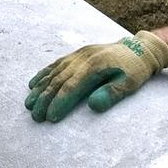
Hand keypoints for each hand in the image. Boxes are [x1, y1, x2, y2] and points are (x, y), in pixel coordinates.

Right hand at [25, 31, 167, 121]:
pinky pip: (55, 64)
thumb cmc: (135, 70)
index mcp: (95, 66)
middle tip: (35, 116)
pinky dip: (43, 74)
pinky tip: (32, 84)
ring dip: (40, 89)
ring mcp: (78, 55)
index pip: (72, 87)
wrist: (138, 49)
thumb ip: (112, 93)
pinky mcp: (77, 54)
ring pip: (53, 72)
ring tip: (29, 104)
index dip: (60, 103)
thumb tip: (93, 106)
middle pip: (58, 81)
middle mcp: (82, 58)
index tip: (50, 118)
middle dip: (45, 99)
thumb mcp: (130, 83)